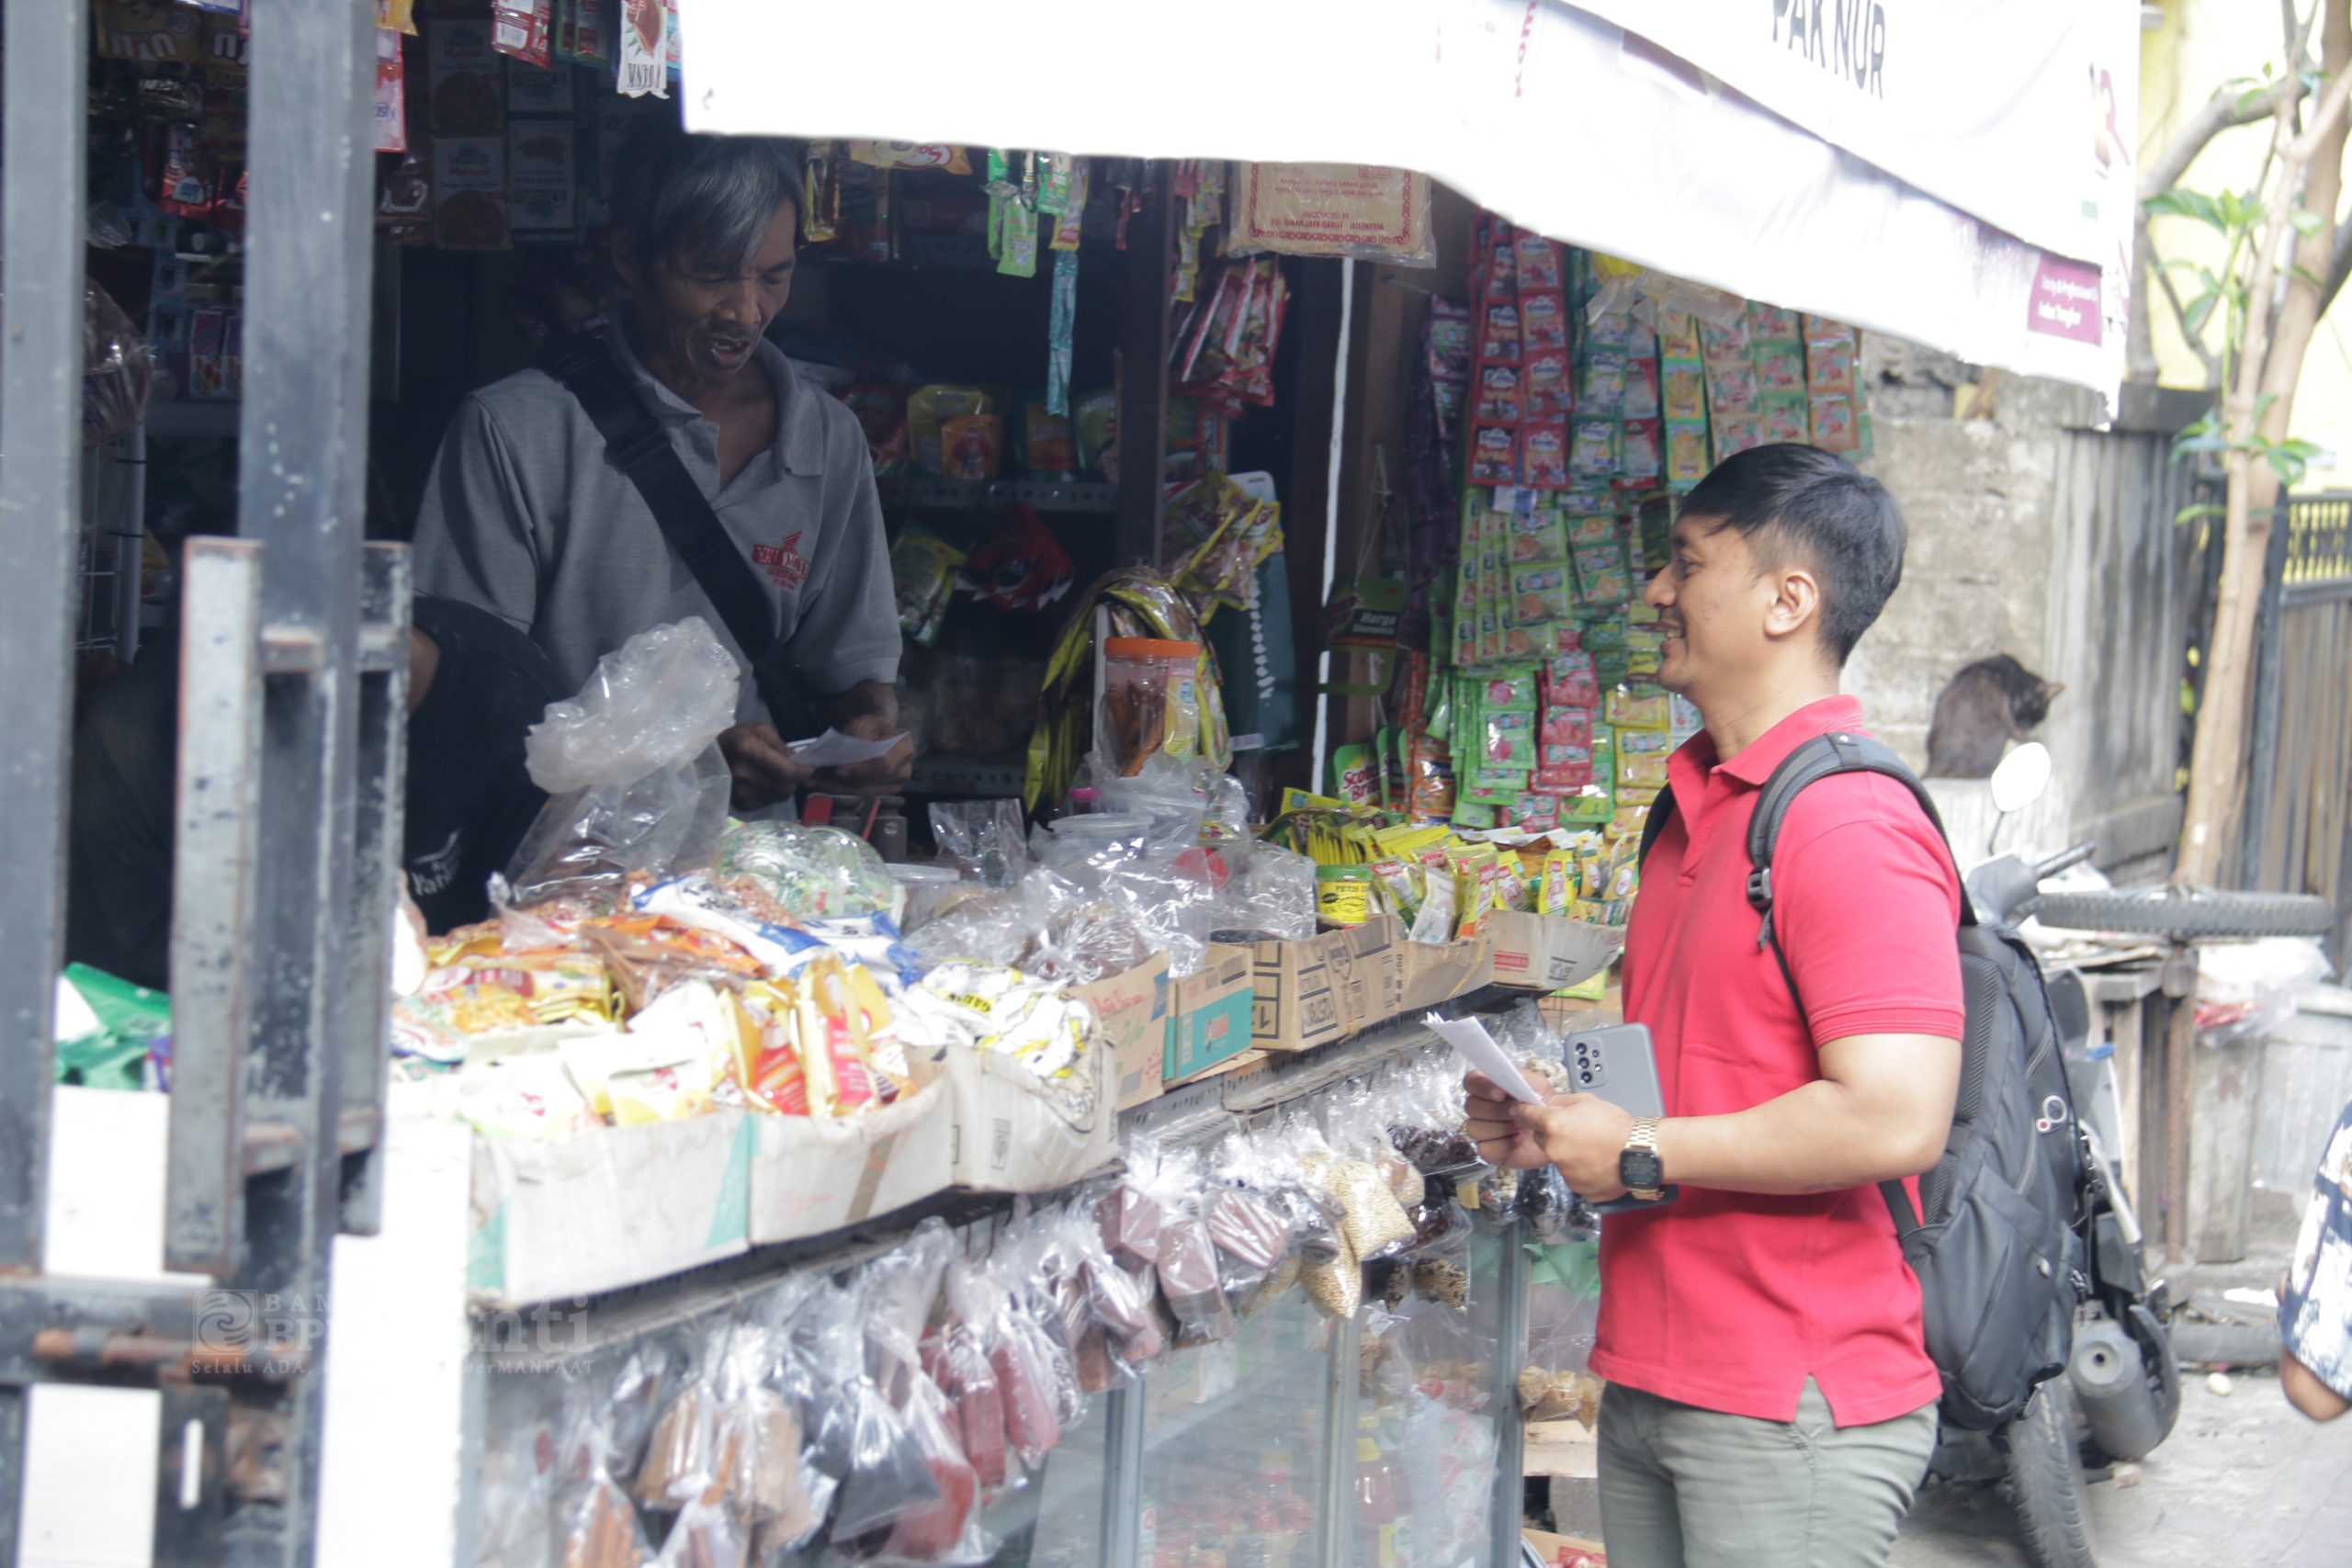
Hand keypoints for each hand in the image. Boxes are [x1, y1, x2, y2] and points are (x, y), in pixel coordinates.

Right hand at [717, 722, 813, 810]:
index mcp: (748, 751)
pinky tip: (761, 784)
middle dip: (793, 779)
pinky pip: (768, 803)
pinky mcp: (740, 804)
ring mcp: (740, 792)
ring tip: (772, 776)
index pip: (787, 771)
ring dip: (782, 787)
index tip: (809, 768)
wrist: (705, 757)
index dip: (802, 771)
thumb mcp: (758, 730)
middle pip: (786, 787)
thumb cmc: (735, 739)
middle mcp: (744, 775)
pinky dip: (771, 794)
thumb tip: (798, 761)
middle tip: (789, 770)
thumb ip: (780, 745)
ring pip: (779, 796)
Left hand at [809, 727, 913, 795]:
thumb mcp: (864, 723)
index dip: (861, 768)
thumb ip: (859, 737)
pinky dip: (842, 793)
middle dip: (845, 782)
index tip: (839, 769)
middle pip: (873, 782)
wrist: (877, 735)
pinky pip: (861, 798)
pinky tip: (824, 786)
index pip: (883, 763)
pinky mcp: (882, 795)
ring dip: (840, 789)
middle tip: (820, 778)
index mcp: (905, 748)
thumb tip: (848, 757)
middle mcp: (904, 770)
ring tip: (817, 782)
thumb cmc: (871, 728)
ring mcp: (895, 786)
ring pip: (865, 793)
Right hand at [1463, 1072, 1550, 1170]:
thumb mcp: (1538, 1085)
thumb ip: (1521, 1078)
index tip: (1500, 1094)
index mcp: (1489, 1088)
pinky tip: (1518, 1141)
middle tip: (1517, 1113)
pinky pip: (1484, 1148)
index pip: (1471, 1081)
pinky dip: (1502, 1145)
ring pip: (1474, 1128)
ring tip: (1522, 1128)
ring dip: (1500, 1128)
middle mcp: (1482, 1108)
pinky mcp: (1490, 1151)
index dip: (1481, 1087)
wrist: (1558, 1132)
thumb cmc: (1545, 1107)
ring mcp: (1483, 1131)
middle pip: (1471, 1106)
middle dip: (1496, 1111)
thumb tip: (1504, 1083)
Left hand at [1515, 1092, 1638, 1201]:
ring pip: (1558, 1159)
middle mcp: (1554, 1151)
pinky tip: (1597, 1163)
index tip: (1521, 1111)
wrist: (1639, 1152)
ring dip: (1568, 1154)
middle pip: (1542, 1140)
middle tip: (1574, 1131)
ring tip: (1592, 1148)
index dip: (1524, 1112)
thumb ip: (1560, 1102)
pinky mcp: (1577, 1188)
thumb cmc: (1615, 1124)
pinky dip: (1581, 1170)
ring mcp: (1564, 1172)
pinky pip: (1573, 1176)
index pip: (1526, 1116)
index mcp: (1553, 1126)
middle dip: (1551, 1135)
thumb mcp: (1587, 1101)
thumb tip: (1545, 1103)